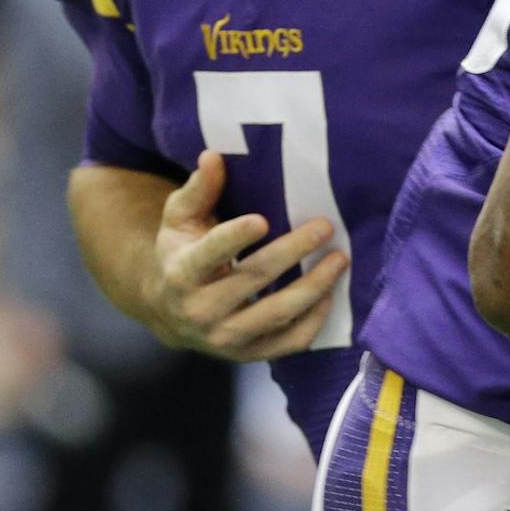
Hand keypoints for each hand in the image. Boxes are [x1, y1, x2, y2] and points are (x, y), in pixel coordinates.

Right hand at [144, 150, 347, 361]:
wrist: (170, 312)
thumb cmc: (182, 252)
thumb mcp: (180, 220)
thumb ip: (199, 190)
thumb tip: (213, 156)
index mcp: (181, 272)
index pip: (208, 254)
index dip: (234, 238)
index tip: (263, 219)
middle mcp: (200, 310)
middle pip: (253, 279)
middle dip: (292, 252)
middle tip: (325, 227)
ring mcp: (224, 337)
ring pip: (276, 314)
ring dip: (313, 287)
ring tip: (339, 259)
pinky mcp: (247, 354)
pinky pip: (287, 343)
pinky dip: (312, 322)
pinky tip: (330, 296)